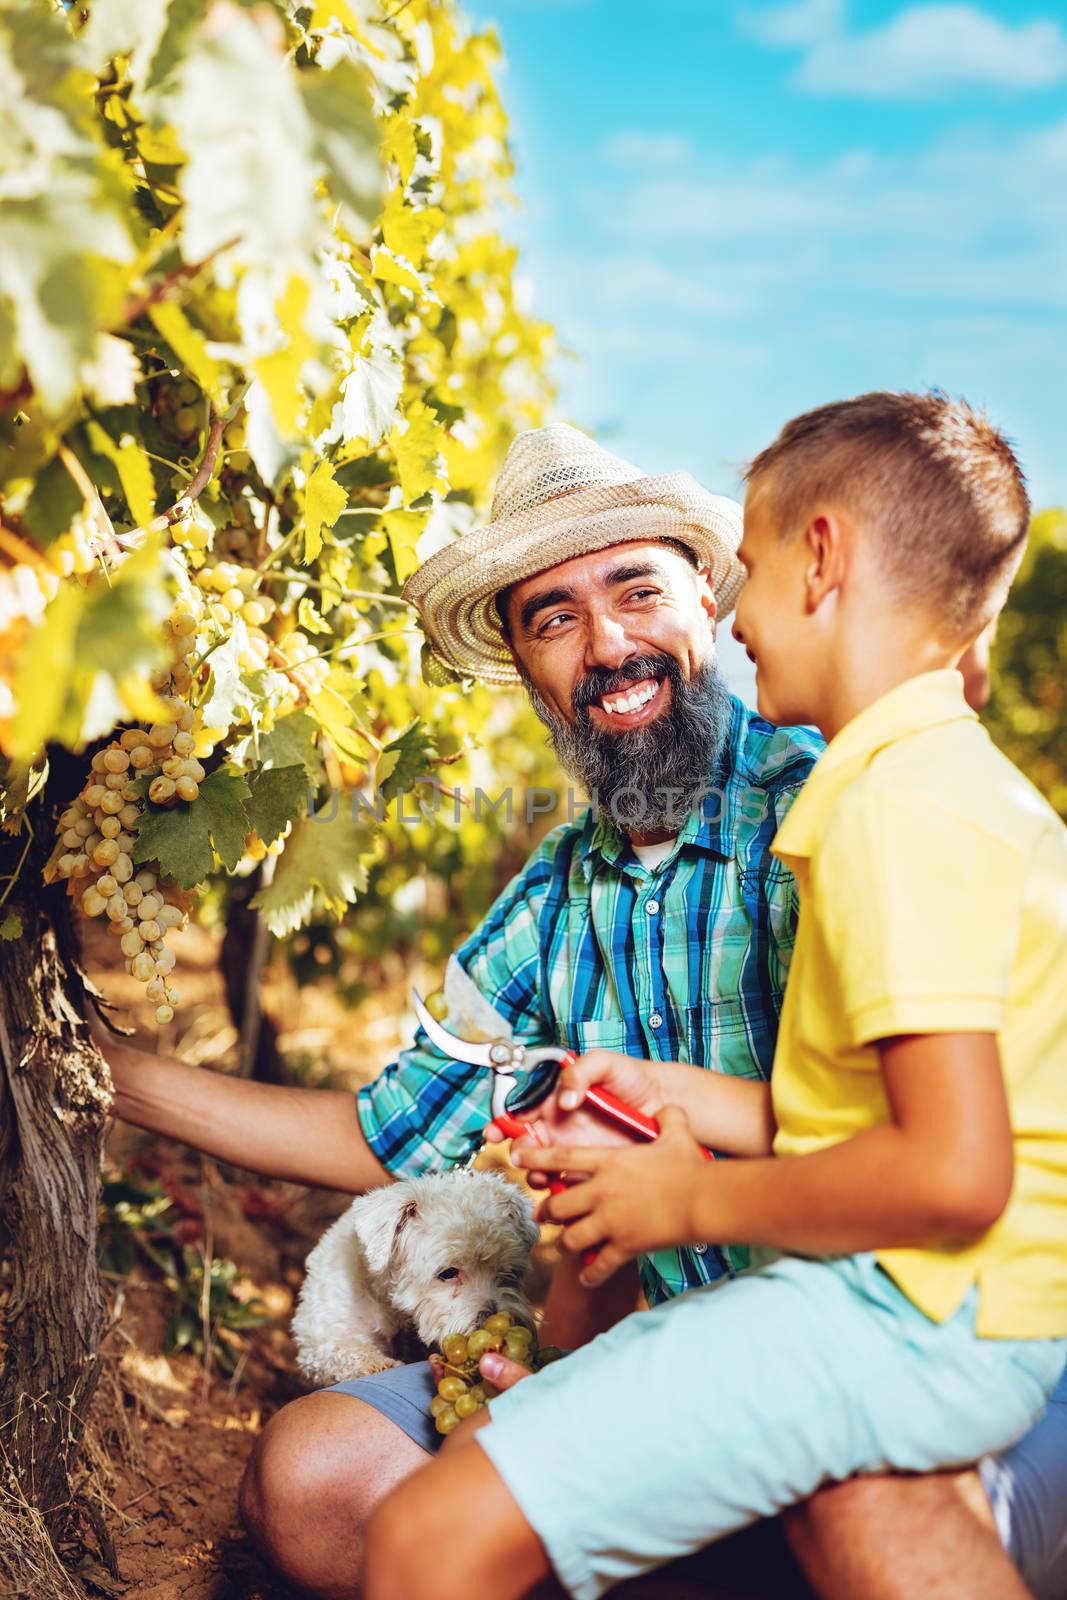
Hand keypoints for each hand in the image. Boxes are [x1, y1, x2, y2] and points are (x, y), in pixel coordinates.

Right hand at [484, 1049, 664, 1180]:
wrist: (665, 1104)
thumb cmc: (633, 1079)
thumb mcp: (605, 1064)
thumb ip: (579, 1072)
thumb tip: (563, 1099)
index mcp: (556, 1102)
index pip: (521, 1112)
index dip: (502, 1123)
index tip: (495, 1131)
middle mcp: (561, 1128)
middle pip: (525, 1146)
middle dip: (518, 1153)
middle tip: (522, 1155)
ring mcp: (575, 1151)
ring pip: (542, 1169)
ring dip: (535, 1175)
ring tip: (543, 1176)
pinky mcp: (591, 1171)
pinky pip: (568, 1185)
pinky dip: (560, 1191)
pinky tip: (566, 1188)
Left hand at [513, 1105, 707, 1286]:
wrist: (703, 1200)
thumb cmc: (689, 1165)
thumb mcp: (676, 1132)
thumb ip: (666, 1118)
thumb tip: (667, 1108)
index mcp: (608, 1162)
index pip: (561, 1158)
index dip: (534, 1158)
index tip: (517, 1158)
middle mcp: (602, 1192)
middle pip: (557, 1205)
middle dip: (546, 1211)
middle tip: (544, 1213)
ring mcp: (611, 1221)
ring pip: (571, 1237)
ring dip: (565, 1242)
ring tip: (566, 1243)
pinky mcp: (624, 1246)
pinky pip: (598, 1266)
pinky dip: (590, 1274)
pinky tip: (588, 1277)